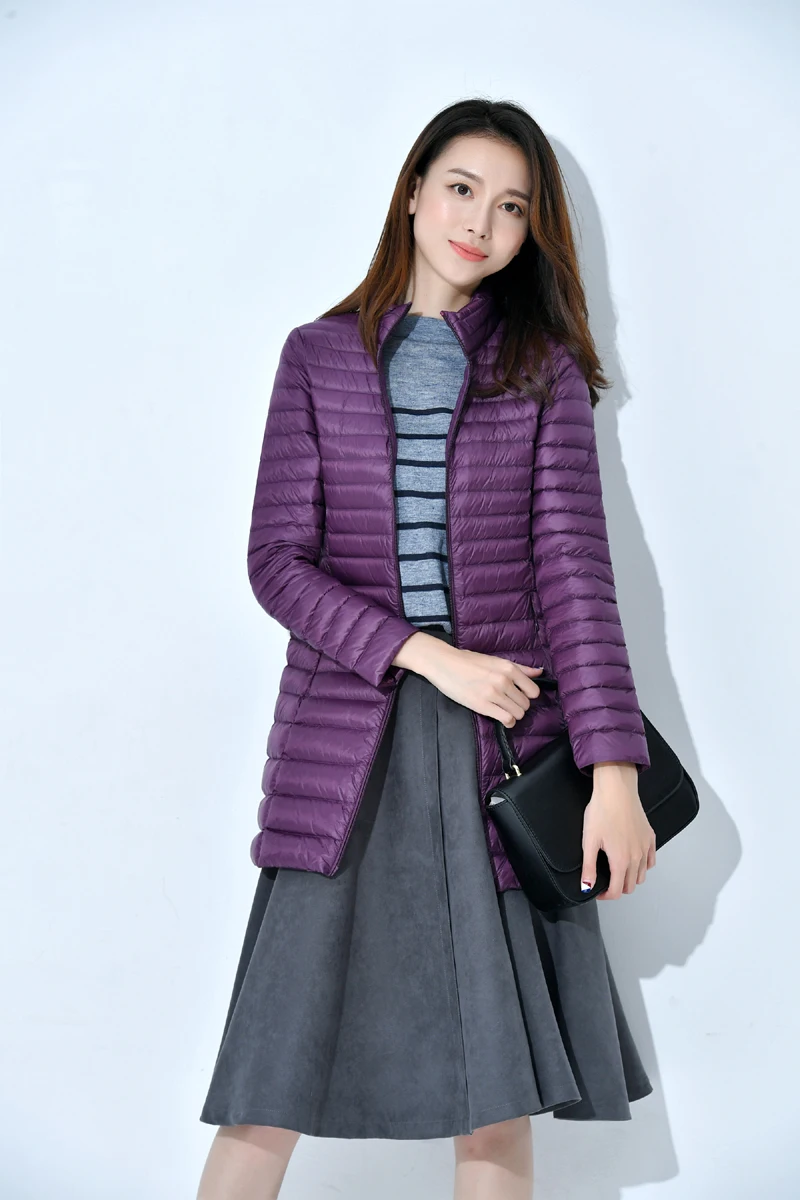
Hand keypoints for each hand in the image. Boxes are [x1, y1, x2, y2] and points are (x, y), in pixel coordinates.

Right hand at [397, 633, 545, 724]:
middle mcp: (504, 680)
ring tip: (503, 711)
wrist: (443, 663)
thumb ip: (519, 668)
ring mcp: (494, 693)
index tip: (519, 696)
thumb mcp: (495, 660)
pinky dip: (507, 722)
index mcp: (508, 668)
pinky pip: (506, 719)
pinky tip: (501, 718)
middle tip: (508, 704)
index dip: (528, 696)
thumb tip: (539, 672)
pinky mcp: (482, 705)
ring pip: (518, 713)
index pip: (533, 690)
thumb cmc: (467, 660)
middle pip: (526, 704)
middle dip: (519, 706)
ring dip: (513, 715)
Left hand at [581, 762, 655, 899]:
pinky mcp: (650, 838)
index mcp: (621, 860)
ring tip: (617, 871)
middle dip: (617, 888)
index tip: (597, 891)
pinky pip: (651, 860)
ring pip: (642, 875)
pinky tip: (634, 860)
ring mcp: (646, 848)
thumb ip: (589, 867)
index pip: (617, 891)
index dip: (605, 896)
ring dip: (630, 879)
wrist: (617, 790)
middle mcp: (637, 857)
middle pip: (631, 886)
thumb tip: (586, 888)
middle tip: (605, 882)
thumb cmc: (602, 812)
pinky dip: (644, 866)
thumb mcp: (589, 841)